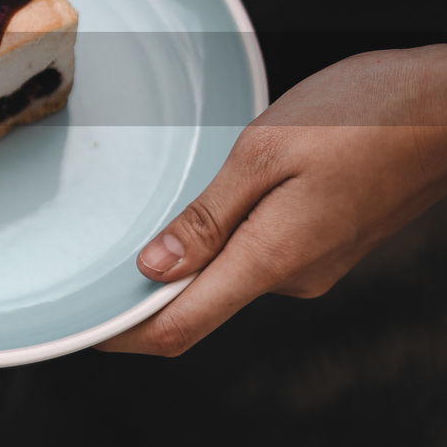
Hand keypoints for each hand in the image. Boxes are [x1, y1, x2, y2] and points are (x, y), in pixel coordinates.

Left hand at [98, 46, 446, 355]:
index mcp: (271, 258)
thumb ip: (209, 216)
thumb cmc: (366, 112)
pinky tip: (218, 197)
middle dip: (148, 286)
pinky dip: (225, 236)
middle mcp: (293, 277)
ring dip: (190, 252)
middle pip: (199, 301)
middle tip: (97, 252)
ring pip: (230, 272)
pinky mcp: (328, 243)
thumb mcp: (267, 150)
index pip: (180, 326)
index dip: (124, 334)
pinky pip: (259, 252)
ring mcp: (315, 264)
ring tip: (158, 208)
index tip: (81, 328)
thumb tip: (155, 268)